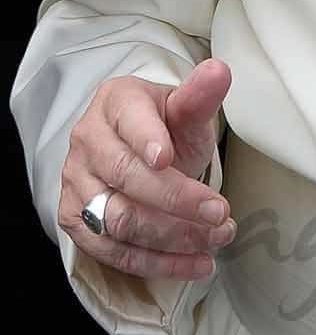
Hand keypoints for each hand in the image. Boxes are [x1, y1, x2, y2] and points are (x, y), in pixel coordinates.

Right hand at [57, 59, 234, 280]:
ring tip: (217, 239)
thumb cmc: (165, 127)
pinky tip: (195, 264)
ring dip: (173, 237)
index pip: (128, 119)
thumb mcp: (185, 109)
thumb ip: (200, 95)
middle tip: (220, 213)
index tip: (168, 158)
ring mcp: (76, 183)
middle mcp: (88, 140)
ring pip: (119, 220)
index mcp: (116, 102)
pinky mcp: (74, 221)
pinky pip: (113, 252)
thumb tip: (220, 70)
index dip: (146, 139)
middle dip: (177, 199)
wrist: (138, 151)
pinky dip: (158, 263)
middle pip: (126, 177)